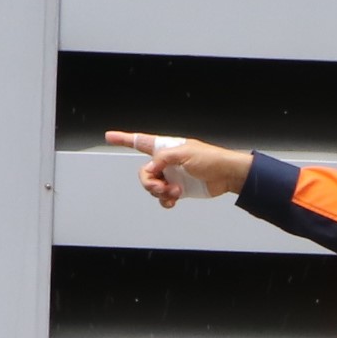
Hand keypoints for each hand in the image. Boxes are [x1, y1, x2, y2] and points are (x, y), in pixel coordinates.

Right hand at [103, 129, 251, 205]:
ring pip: (153, 188)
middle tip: (161, 187)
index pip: (141, 142)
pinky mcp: (178, 189)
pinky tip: (173, 200)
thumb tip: (150, 168)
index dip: (124, 139)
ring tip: (176, 191)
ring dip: (161, 192)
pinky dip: (166, 201)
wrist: (227, 176)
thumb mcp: (186, 153)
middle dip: (149, 182)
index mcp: (166, 148)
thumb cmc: (211, 159)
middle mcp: (166, 162)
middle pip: (144, 173)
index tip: (109, 136)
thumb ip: (164, 159)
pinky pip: (163, 198)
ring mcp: (171, 176)